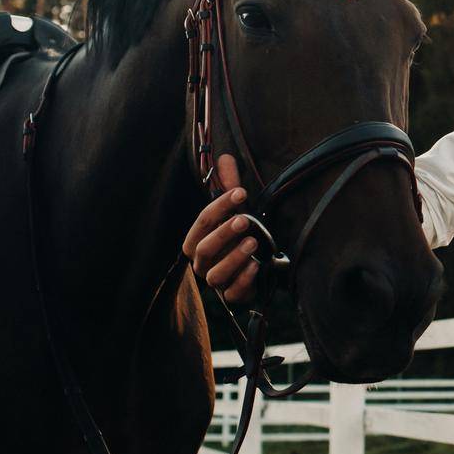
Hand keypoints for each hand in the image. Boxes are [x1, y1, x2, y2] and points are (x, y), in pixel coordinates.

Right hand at [182, 154, 261, 303]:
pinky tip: (257, 266)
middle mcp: (201, 262)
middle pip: (205, 248)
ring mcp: (215, 282)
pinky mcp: (231, 297)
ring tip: (254, 242)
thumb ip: (229, 187)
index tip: (241, 192)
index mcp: (197, 240)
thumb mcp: (236, 212)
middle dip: (224, 233)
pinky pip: (232, 293)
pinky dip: (244, 279)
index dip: (219, 206)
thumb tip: (225, 156)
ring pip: (216, 274)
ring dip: (234, 257)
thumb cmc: (238, 238)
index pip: (202, 222)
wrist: (253, 271)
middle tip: (244, 220)